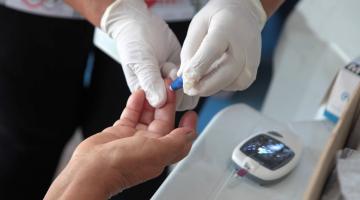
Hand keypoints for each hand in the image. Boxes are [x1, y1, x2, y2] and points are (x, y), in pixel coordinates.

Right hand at [45, 82, 196, 199]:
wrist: (92, 168)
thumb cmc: (122, 165)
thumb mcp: (158, 152)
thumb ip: (177, 141)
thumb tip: (191, 133)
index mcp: (161, 152)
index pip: (179, 135)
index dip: (186, 123)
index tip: (190, 110)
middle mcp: (149, 145)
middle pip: (163, 120)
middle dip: (167, 103)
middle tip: (168, 87)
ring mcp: (134, 138)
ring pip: (147, 115)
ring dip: (151, 101)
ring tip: (154, 86)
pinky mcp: (119, 132)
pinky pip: (131, 114)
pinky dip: (136, 104)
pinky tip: (138, 94)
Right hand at [101, 0, 189, 108]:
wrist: (140, 24)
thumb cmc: (133, 44)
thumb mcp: (140, 63)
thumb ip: (150, 82)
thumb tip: (159, 102)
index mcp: (146, 96)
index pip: (162, 109)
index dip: (168, 99)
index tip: (165, 81)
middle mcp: (160, 92)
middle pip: (179, 104)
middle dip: (176, 87)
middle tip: (167, 69)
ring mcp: (173, 82)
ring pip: (188, 92)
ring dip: (183, 78)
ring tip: (169, 63)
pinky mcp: (183, 72)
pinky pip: (194, 78)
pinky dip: (190, 69)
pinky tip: (177, 60)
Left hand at [179, 0, 266, 95]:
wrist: (243, 15)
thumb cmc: (216, 20)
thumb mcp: (197, 26)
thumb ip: (189, 51)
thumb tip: (185, 77)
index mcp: (226, 29)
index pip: (212, 51)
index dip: (197, 68)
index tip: (185, 80)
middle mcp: (243, 46)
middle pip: (226, 73)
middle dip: (204, 86)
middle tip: (189, 89)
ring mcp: (251, 60)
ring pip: (231, 83)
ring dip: (213, 86)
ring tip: (203, 75)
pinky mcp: (253, 72)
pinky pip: (235, 85)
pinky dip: (222, 85)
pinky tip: (216, 74)